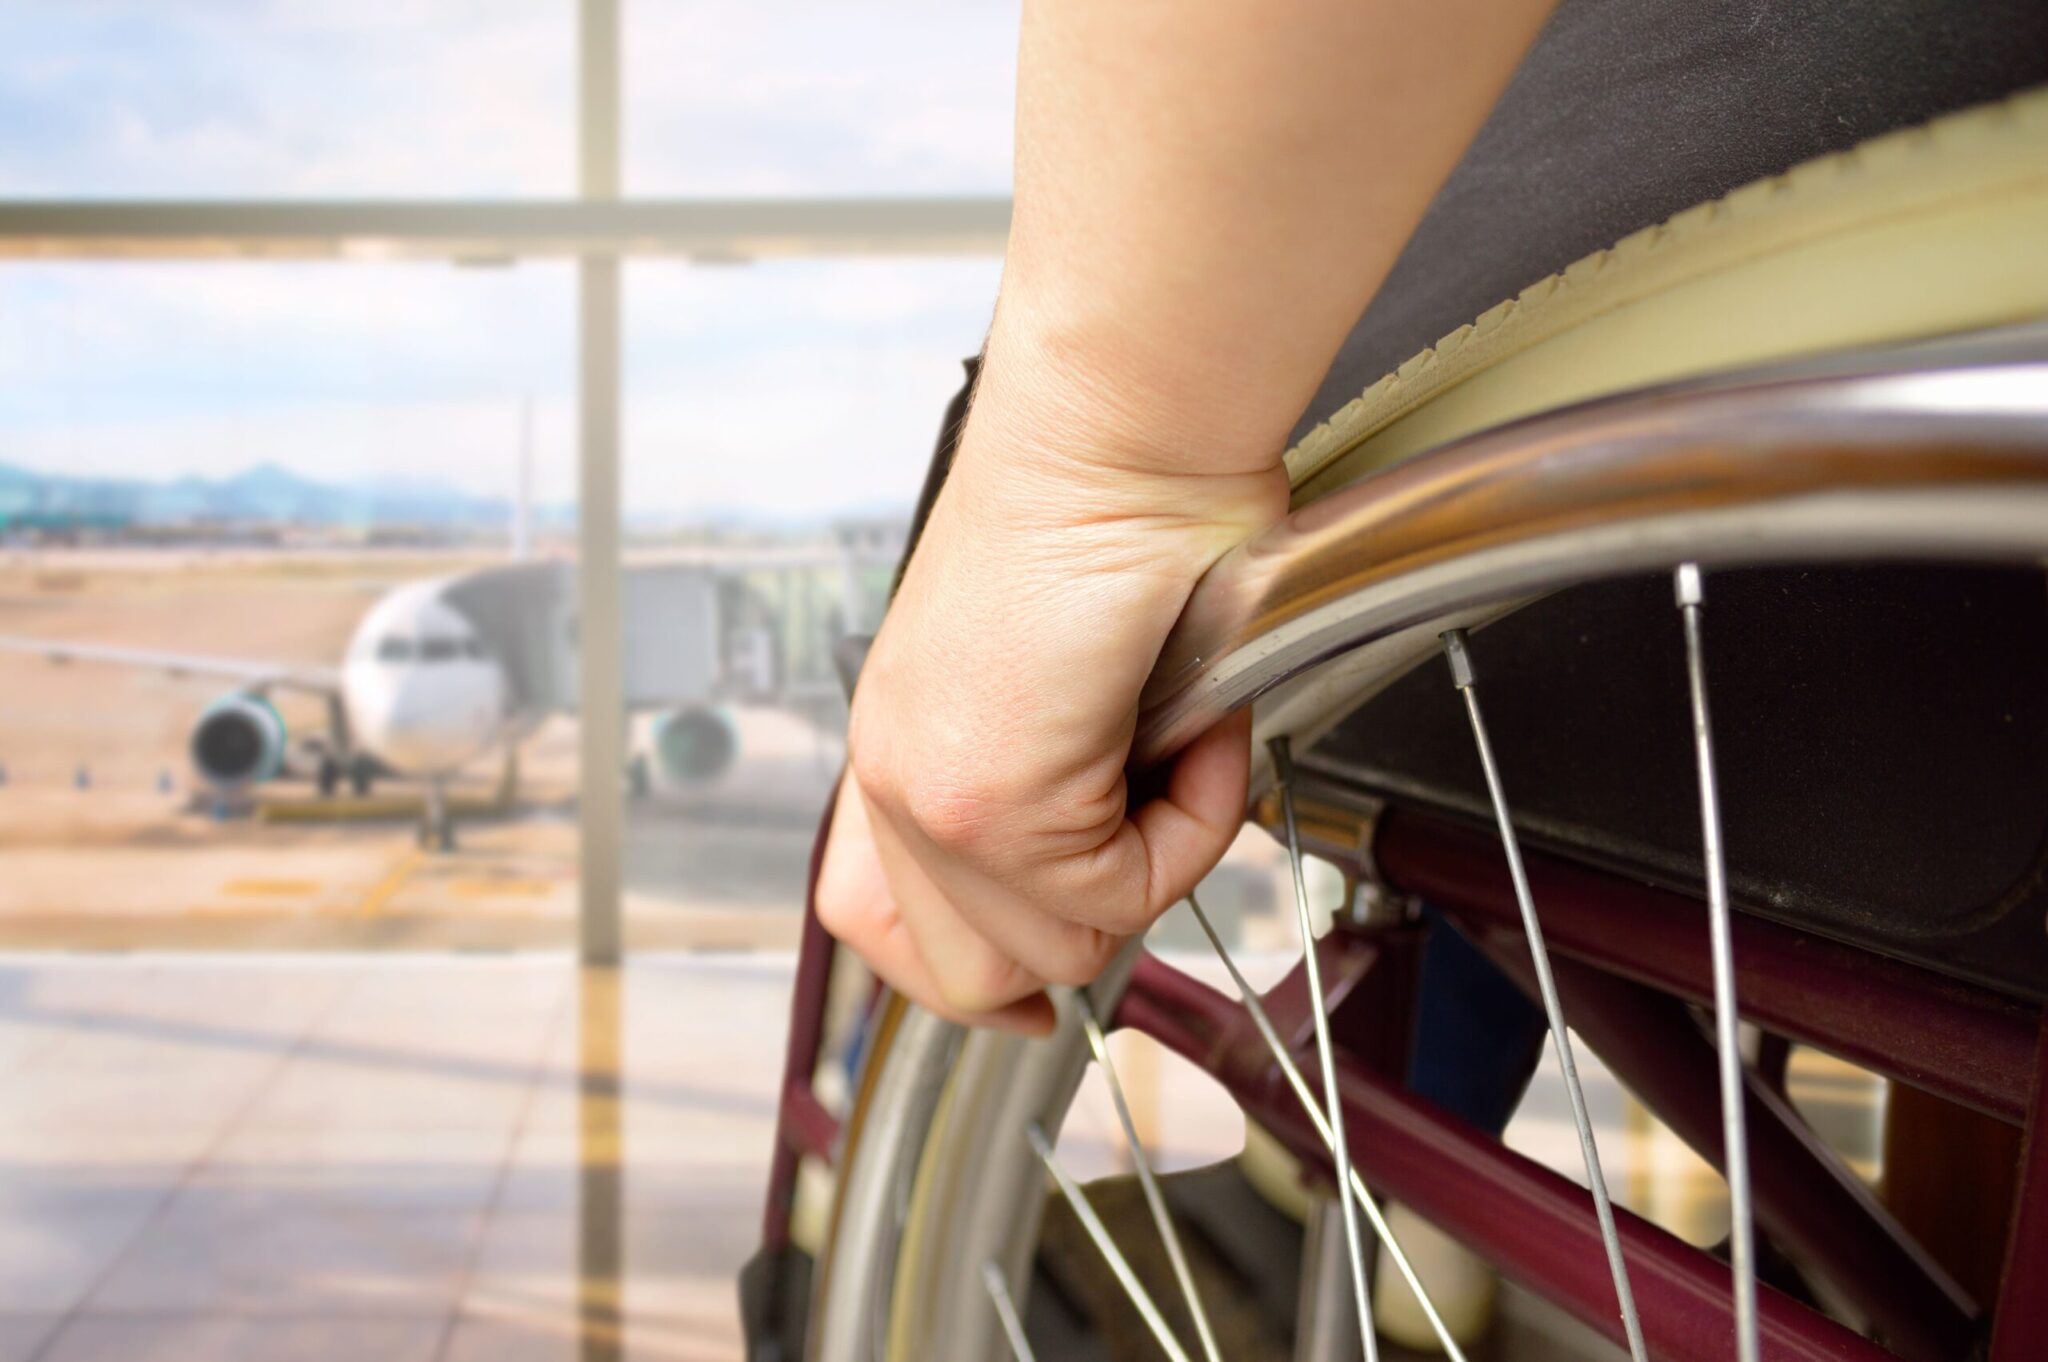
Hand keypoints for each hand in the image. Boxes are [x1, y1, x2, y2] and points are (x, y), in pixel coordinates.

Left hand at [817, 336, 1284, 1031]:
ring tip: (1183, 744)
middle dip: (1083, 929)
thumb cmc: (1117, 508)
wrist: (1122, 429)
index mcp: (902, 743)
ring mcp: (930, 795)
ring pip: (1059, 949)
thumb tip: (1112, 870)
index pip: (875, 919)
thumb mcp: (1063, 676)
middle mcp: (895, 772)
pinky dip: (1193, 823)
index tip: (1027, 1001)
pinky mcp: (990, 800)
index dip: (963, 976)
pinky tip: (1194, 724)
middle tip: (1156, 831)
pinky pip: (1124, 894)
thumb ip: (1058, 778)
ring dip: (1155, 862)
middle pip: (964, 974)